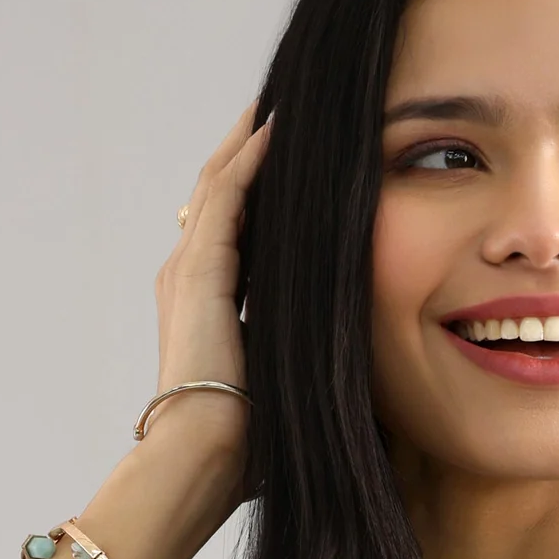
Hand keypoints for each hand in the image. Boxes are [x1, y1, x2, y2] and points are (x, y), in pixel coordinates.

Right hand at [151, 99, 273, 492]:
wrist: (204, 459)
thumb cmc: (248, 448)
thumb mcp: (285, 388)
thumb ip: (308, 362)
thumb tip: (369, 372)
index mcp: (208, 305)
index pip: (238, 229)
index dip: (266, 192)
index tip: (302, 164)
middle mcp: (190, 278)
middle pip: (224, 192)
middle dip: (255, 150)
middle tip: (291, 108)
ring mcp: (189, 270)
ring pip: (222, 181)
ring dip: (253, 139)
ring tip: (286, 99)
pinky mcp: (198, 270)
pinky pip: (226, 195)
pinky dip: (251, 158)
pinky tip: (279, 127)